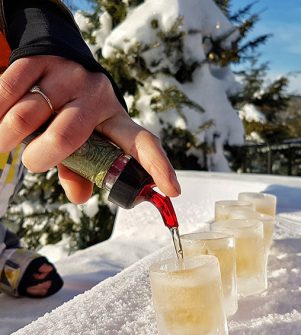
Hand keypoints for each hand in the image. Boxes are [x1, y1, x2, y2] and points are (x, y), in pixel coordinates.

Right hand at [0, 55, 180, 202]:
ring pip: (29, 116)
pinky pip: (8, 93)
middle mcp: (99, 97)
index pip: (144, 142)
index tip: (172, 190)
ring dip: (10, 136)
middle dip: (43, 156)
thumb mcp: (83, 142)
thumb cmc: (70, 112)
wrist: (53, 59)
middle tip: (34, 163)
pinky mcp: (40, 61)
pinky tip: (0, 121)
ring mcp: (69, 77)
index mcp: (117, 121)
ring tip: (7, 140)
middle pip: (69, 136)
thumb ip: (81, 170)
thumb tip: (80, 198)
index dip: (158, 166)